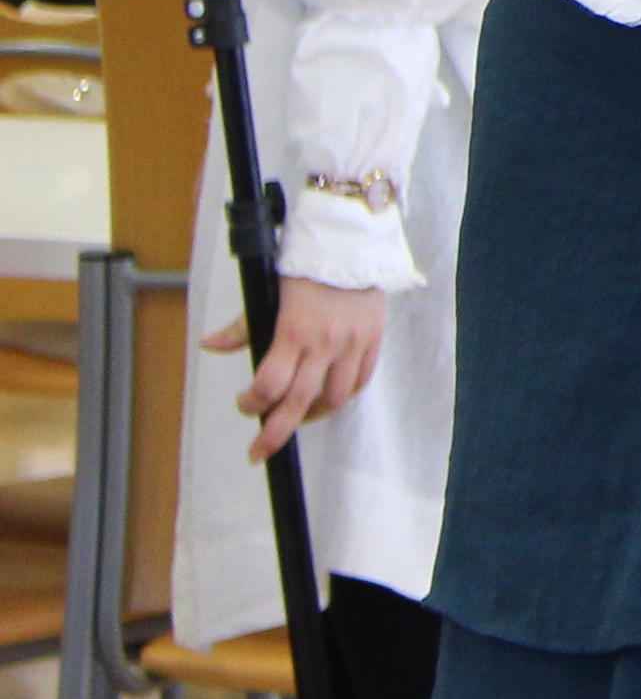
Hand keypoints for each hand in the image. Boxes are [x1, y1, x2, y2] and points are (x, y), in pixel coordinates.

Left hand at [204, 281, 387, 461]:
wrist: (352, 246)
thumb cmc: (305, 268)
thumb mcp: (266, 294)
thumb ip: (241, 326)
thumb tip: (209, 345)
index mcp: (294, 331)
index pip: (270, 384)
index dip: (252, 403)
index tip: (244, 404)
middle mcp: (325, 343)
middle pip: (300, 402)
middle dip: (276, 433)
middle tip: (259, 453)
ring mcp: (352, 345)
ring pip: (333, 398)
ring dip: (311, 415)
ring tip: (296, 419)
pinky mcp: (373, 342)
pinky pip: (359, 382)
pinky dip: (341, 397)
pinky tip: (327, 399)